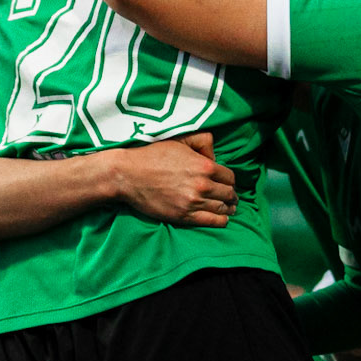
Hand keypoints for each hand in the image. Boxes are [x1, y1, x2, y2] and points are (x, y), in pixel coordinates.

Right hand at [110, 132, 238, 226]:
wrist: (129, 175)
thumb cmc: (153, 155)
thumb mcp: (180, 139)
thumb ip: (203, 143)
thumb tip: (216, 158)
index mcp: (204, 166)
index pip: (230, 177)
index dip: (230, 180)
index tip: (227, 183)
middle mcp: (203, 185)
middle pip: (229, 194)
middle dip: (231, 195)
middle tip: (231, 197)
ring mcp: (194, 202)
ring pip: (223, 208)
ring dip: (228, 208)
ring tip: (229, 208)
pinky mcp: (184, 216)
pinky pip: (212, 221)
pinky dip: (221, 220)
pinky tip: (223, 218)